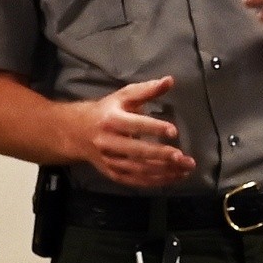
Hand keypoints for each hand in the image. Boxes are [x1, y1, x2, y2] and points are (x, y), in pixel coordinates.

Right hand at [74, 76, 194, 188]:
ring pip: (138, 169)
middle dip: (162, 155)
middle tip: (184, 158)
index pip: (135, 125)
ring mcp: (110, 160)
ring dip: (164, 171)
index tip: (174, 131)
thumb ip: (147, 90)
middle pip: (137, 151)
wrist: (76, 132)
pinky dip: (156, 182)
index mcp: (111, 120)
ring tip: (186, 169)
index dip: (154, 128)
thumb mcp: (123, 96)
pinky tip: (174, 178)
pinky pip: (136, 181)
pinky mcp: (113, 173)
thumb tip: (170, 80)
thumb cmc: (106, 111)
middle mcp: (109, 142)